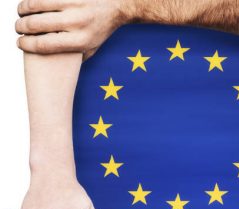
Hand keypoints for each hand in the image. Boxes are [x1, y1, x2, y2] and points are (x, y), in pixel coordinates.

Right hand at [15, 0, 133, 59]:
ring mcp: (74, 4)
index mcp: (81, 41)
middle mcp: (77, 22)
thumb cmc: (101, 29)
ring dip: (23, 10)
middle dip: (21, 27)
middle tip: (19, 28)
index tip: (20, 43)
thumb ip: (75, 58)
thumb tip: (56, 70)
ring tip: (21, 14)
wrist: (117, 5)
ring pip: (36, 5)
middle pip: (36, 25)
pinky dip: (34, 0)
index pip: (44, 45)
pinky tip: (32, 4)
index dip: (26, 45)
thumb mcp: (92, 48)